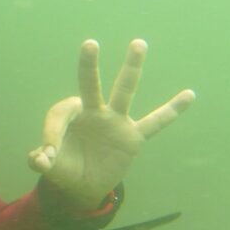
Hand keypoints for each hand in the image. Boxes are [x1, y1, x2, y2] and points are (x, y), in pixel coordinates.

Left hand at [28, 39, 194, 209]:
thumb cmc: (64, 168)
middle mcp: (92, 112)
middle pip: (90, 84)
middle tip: (89, 43)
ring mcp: (114, 121)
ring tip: (138, 43)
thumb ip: (41, 162)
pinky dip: (172, 110)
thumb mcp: (50, 168)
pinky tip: (189, 95)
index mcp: (69, 115)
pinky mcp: (133, 136)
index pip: (61, 112)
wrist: (83, 185)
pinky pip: (156, 122)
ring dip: (131, 68)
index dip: (52, 132)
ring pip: (124, 91)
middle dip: (89, 66)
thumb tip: (39, 159)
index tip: (45, 154)